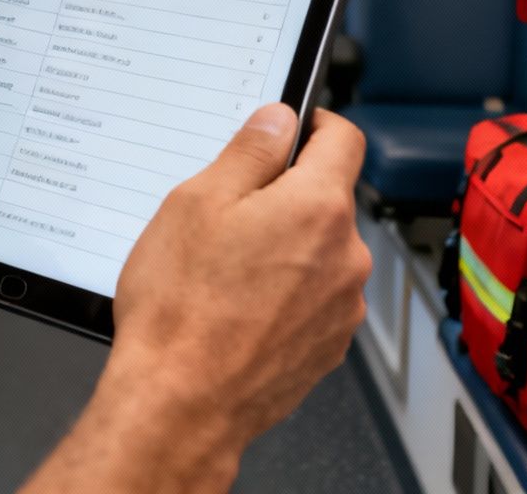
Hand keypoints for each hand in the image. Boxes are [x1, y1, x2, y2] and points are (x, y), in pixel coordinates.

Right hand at [102, 105, 369, 457]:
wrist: (181, 405)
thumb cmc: (181, 309)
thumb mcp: (196, 202)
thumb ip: (249, 152)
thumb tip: (278, 120)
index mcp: (318, 207)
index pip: (343, 139)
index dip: (314, 123)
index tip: (292, 127)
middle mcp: (346, 257)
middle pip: (327, 199)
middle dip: (285, 195)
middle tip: (227, 212)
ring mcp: (341, 307)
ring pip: (319, 251)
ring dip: (285, 248)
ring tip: (224, 271)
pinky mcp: (328, 346)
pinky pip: (313, 298)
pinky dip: (284, 293)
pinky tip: (236, 307)